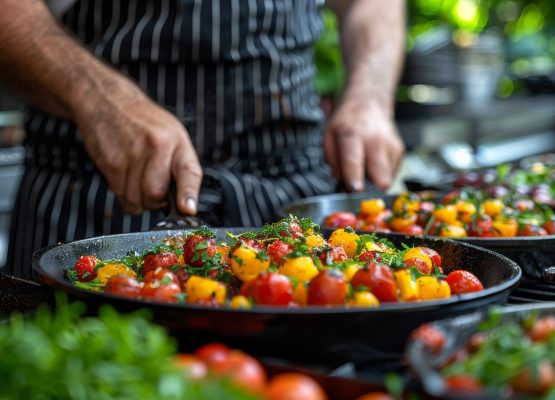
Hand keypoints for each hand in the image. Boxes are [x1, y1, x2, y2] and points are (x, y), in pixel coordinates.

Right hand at [73, 80, 201, 215]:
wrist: (106, 101)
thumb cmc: (143, 122)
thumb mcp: (172, 134)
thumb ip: (180, 166)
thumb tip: (185, 204)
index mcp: (177, 141)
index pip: (188, 171)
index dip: (188, 194)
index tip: (188, 210)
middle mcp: (157, 146)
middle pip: (156, 194)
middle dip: (155, 202)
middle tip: (153, 190)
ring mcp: (132, 154)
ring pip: (136, 199)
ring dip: (137, 200)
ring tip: (137, 180)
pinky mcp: (111, 162)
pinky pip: (120, 195)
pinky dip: (123, 194)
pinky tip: (124, 177)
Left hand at [324, 98, 403, 191]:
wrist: (369, 103)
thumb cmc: (347, 122)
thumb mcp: (329, 136)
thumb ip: (332, 161)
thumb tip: (342, 182)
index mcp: (353, 135)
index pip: (354, 160)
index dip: (355, 178)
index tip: (355, 190)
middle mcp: (375, 141)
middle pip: (381, 176)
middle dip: (370, 189)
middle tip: (358, 188)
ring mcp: (391, 146)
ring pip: (387, 179)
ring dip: (374, 181)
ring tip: (365, 168)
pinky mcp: (400, 151)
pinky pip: (391, 174)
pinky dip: (381, 174)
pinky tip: (373, 162)